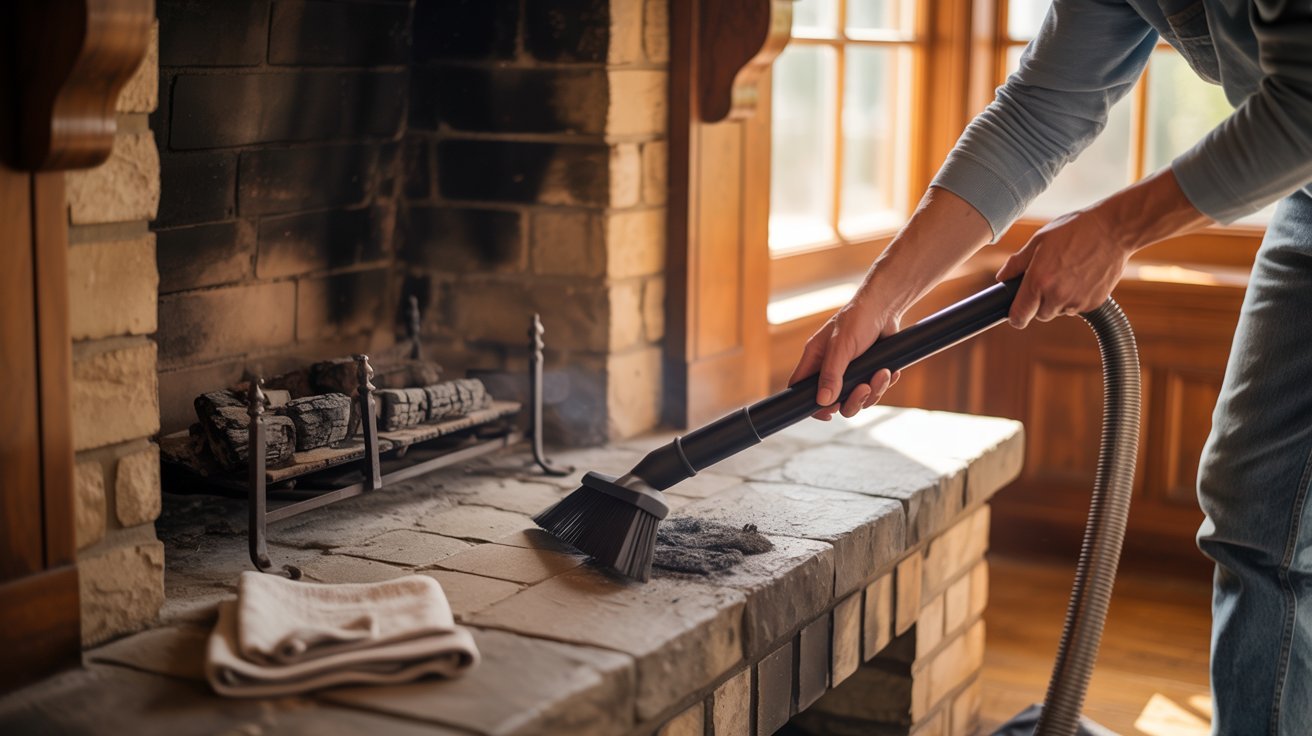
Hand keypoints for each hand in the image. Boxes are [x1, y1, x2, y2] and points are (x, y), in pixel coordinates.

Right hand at [787, 294, 902, 419]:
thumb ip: (831, 373)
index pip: (800, 387)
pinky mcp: (867, 371)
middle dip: (852, 400)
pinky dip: (883, 383)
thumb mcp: (842, 346)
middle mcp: (829, 368)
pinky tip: (888, 370)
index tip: (827, 413)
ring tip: (882, 373)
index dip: (808, 404)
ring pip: (856, 398)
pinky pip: (873, 390)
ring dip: (872, 391)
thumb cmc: (858, 319)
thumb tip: (823, 400)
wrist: (885, 308)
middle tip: (863, 389)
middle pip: (832, 401)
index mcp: (815, 358)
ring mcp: (849, 371)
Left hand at [997, 167, 1211, 326]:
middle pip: (1040, 315)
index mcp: (1038, 281)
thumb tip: (1002, 278)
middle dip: (1040, 303)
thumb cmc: (1075, 230)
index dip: (1016, 317)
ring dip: (1059, 300)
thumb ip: (1017, 263)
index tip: (1016, 315)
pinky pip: (1078, 307)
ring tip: (1068, 274)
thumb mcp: (1039, 240)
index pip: (1020, 316)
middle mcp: (1057, 295)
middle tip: (1048, 280)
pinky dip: (1077, 298)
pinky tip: (1083, 276)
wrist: (1114, 230)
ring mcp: (1077, 301)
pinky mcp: (1094, 303)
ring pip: (1059, 311)